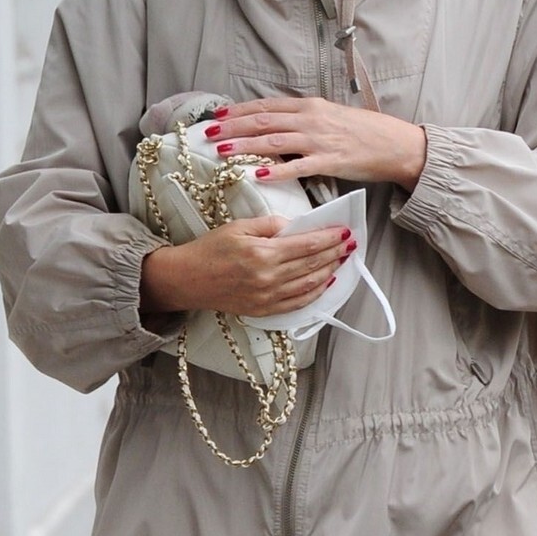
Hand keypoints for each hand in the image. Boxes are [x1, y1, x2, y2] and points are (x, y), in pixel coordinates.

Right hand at [140, 216, 352, 320]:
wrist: (187, 280)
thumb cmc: (209, 250)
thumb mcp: (239, 227)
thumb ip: (271, 225)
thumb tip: (296, 226)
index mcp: (263, 254)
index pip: (307, 245)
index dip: (329, 238)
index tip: (344, 231)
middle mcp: (268, 278)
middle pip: (312, 264)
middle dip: (334, 253)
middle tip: (349, 244)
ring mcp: (267, 298)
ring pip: (310, 285)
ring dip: (330, 272)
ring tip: (341, 260)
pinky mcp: (264, 310)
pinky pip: (298, 303)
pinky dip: (316, 293)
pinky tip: (325, 282)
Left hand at [204, 98, 426, 189]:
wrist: (394, 144)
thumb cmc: (363, 133)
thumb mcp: (330, 118)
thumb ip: (303, 120)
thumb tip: (277, 125)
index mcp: (309, 107)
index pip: (266, 105)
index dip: (239, 110)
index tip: (217, 115)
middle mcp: (310, 119)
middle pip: (263, 120)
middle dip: (233, 126)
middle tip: (209, 133)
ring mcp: (319, 140)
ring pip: (273, 140)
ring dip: (245, 145)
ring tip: (222, 151)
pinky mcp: (329, 162)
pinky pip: (297, 166)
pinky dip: (275, 170)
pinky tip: (257, 174)